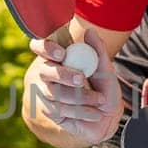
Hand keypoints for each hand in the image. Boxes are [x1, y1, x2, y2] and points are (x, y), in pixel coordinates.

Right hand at [23, 30, 121, 147]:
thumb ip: (98, 50)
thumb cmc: (105, 88)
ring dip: (80, 97)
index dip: (46, 48)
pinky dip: (80, 111)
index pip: (40, 46)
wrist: (108, 116)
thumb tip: (90, 31)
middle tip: (81, 80)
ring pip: (54, 92)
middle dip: (63, 75)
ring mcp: (47, 92)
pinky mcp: (50, 110)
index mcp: (59, 58)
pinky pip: (59, 109)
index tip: (62, 54)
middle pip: (44, 71)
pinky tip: (94, 113)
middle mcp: (48, 73)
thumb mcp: (105, 69)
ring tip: (100, 100)